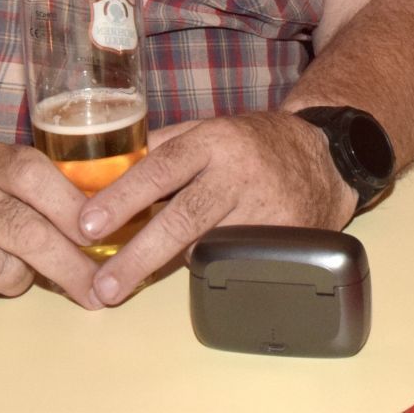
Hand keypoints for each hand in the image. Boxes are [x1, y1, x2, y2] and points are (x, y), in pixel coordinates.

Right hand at [0, 144, 96, 308]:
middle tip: (100, 292)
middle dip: (72, 268)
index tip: (102, 234)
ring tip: (1, 260)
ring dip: (19, 279)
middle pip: (31, 235)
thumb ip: (40, 189)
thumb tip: (106, 223)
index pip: (36, 177)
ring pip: (9, 275)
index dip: (72, 206)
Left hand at [75, 111, 350, 307]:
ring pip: (208, 245)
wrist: (326, 157)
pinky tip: (189, 276)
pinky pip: (237, 262)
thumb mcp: (209, 129)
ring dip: (166, 265)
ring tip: (126, 285)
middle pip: (184, 216)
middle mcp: (238, 172)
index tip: (87, 223)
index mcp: (214, 140)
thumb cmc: (253, 143)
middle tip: (103, 283)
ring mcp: (264, 207)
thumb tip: (104, 173)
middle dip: (139, 253)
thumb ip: (161, 149)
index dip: (123, 195)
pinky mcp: (285, 238)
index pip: (162, 166)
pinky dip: (208, 270)